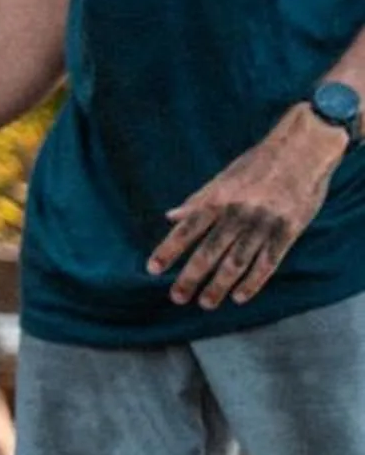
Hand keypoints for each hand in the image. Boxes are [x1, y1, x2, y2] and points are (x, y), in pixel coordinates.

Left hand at [145, 109, 344, 309]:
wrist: (303, 150)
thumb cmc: (258, 163)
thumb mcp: (223, 177)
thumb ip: (197, 200)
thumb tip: (169, 216)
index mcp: (218, 199)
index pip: (186, 230)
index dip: (169, 250)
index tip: (152, 269)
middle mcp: (238, 214)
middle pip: (209, 252)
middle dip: (190, 277)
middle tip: (177, 297)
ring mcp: (264, 224)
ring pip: (236, 263)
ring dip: (218, 285)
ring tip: (205, 303)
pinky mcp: (289, 231)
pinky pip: (268, 262)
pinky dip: (253, 282)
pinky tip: (239, 297)